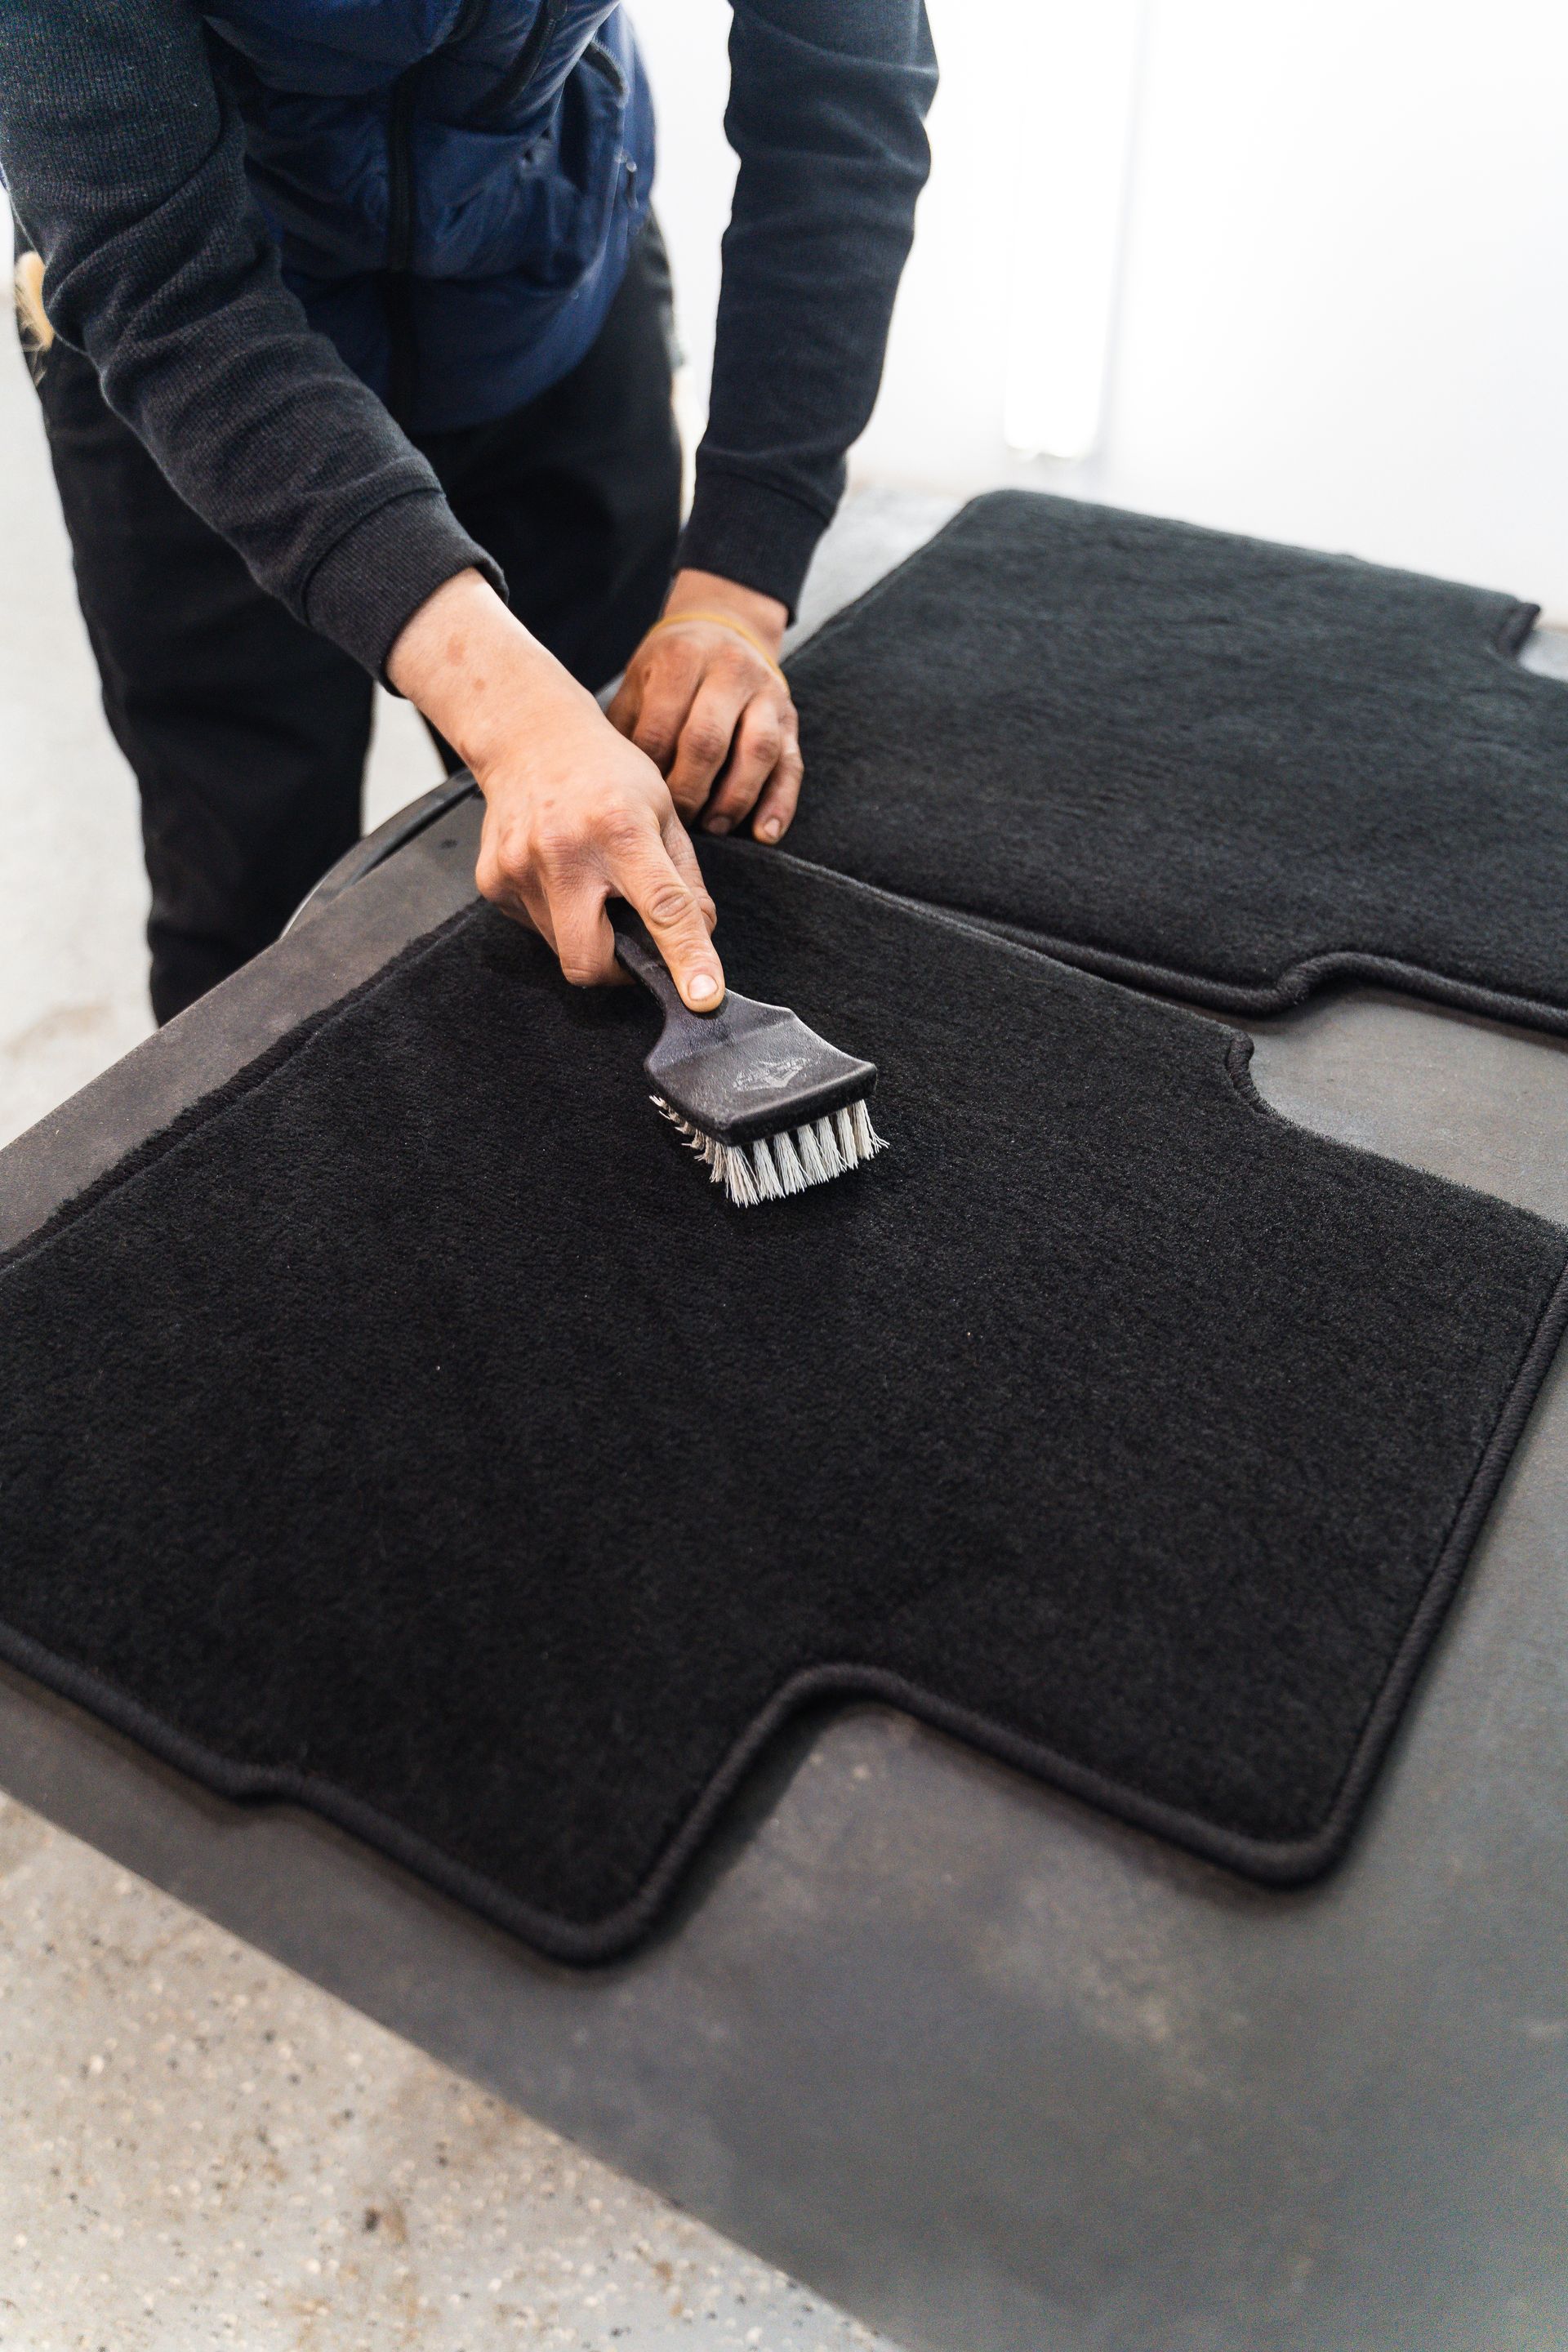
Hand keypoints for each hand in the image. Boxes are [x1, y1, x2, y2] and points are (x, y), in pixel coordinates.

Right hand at [387, 569, 723, 1007]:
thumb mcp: (662, 809)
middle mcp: (566, 853)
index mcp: (621, 831)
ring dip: (586, 933)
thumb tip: (701, 937)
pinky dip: (557, 915)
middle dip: (616, 970)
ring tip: (590, 882)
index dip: (687, 959)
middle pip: (590, 960)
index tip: (703, 997)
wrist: (528, 736)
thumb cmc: (606, 770)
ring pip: (562, 948)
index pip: (663, 908)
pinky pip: (536, 927)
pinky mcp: (493, 881)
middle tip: (631, 943)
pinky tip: (559, 874)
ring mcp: (520, 869)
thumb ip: (684, 878)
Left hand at [608, 569, 801, 842]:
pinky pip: (791, 765)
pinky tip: (764, 834)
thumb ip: (628, 726)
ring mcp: (766, 694)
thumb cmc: (669, 670)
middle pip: (708, 740)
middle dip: (689, 790)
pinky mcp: (790, 719)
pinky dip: (780, 803)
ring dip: (734, 799)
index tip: (640, 801)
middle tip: (676, 822)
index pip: (662, 727)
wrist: (724, 626)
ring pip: (758, 751)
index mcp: (681, 658)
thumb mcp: (639, 682)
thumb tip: (614, 789)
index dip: (651, 772)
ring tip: (713, 827)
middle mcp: (729, 670)